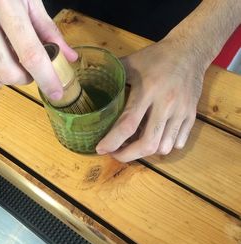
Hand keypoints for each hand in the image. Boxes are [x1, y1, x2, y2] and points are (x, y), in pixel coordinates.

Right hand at [0, 0, 76, 99]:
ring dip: (8, 79)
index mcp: (4, 4)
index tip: (56, 93)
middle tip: (32, 69)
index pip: (30, 53)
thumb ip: (49, 29)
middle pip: (8, 72)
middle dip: (26, 79)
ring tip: (14, 63)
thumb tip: (69, 57)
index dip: (46, 78)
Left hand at [96, 39, 204, 161]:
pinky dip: (164, 147)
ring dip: (146, 152)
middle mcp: (166, 104)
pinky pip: (179, 142)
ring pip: (164, 147)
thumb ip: (112, 76)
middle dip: (128, 155)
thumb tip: (90, 85)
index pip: (128, 124)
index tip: (101, 149)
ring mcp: (181, 112)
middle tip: (115, 154)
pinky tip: (153, 139)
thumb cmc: (157, 57)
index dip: (113, 141)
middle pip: (148, 143)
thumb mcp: (132, 62)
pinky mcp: (192, 115)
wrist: (190, 50)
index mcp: (148, 90)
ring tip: (133, 146)